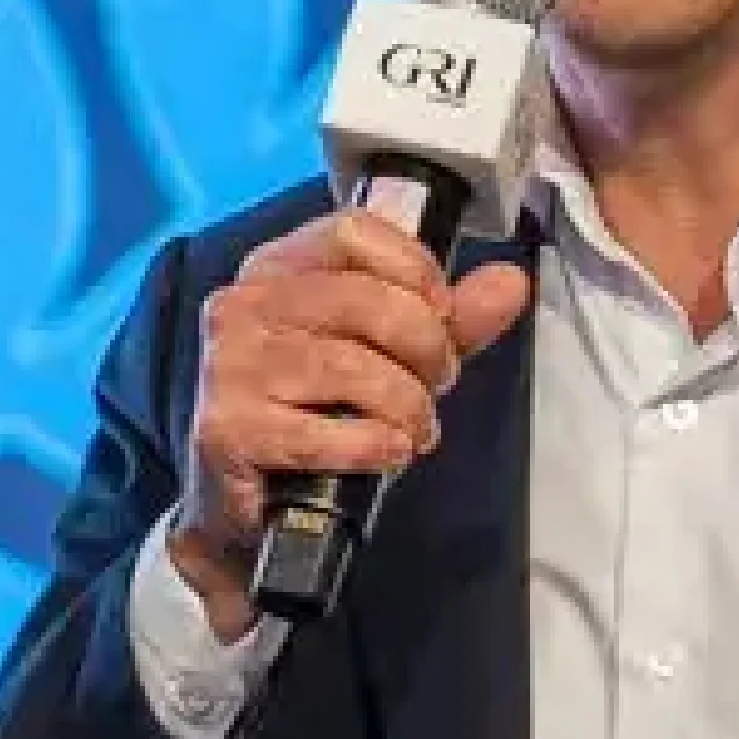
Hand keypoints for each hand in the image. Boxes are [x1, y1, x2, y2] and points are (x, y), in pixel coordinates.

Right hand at [173, 204, 536, 628]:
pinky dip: (374, 446)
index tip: (439, 313)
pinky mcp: (228, 428)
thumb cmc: (314, 416)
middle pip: (365, 299)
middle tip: (434, 384)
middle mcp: (242, 307)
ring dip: (406, 407)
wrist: (250, 507)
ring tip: (412, 429)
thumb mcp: (388, 356)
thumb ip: (450, 319)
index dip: (415, 270)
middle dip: (426, 349)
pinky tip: (384, 452)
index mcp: (275, 270)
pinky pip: (326, 433)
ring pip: (352, 368)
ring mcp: (229, 367)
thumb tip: (510, 284)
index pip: (352, 231)